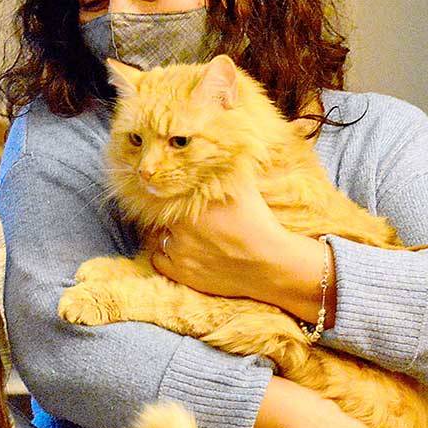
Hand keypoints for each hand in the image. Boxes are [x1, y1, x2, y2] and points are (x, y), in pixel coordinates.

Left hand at [149, 180, 283, 298]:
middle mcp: (179, 230)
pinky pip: (158, 261)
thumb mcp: (243, 188)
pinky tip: (179, 249)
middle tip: (187, 215)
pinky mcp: (182, 274)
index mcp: (189, 207)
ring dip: (169, 234)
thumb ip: (224, 170)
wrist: (269, 264)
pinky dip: (164, 254)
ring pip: (160, 238)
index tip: (178, 196)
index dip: (170, 196)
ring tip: (188, 233)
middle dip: (171, 215)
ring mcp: (179, 254)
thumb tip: (219, 153)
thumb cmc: (258, 223)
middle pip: (161, 217)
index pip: (164, 196)